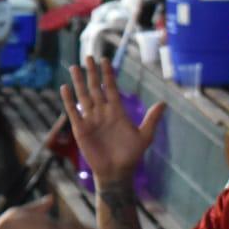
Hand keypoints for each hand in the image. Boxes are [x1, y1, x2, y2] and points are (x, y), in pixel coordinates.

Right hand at [59, 56, 164, 185]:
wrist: (117, 172)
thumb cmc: (131, 155)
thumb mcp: (145, 136)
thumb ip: (152, 119)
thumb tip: (163, 103)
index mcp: (117, 111)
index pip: (111, 87)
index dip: (108, 74)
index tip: (105, 60)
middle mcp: (102, 112)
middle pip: (95, 88)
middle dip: (92, 72)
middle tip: (88, 56)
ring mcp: (91, 119)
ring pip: (83, 96)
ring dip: (79, 82)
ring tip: (74, 67)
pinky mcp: (81, 129)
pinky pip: (73, 111)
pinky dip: (69, 100)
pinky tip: (65, 88)